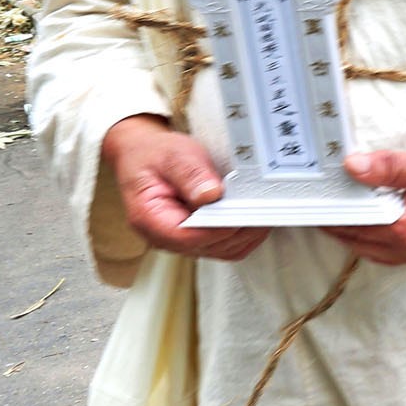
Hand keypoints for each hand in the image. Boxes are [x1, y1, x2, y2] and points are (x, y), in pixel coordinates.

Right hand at [102, 114, 268, 261]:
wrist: (143, 155)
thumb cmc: (153, 155)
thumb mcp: (171, 155)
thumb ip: (190, 174)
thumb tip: (210, 194)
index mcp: (149, 219)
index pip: (187, 236)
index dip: (218, 227)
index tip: (242, 211)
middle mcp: (164, 237)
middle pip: (209, 246)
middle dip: (238, 230)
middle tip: (262, 208)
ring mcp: (181, 240)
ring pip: (221, 251)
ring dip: (245, 234)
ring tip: (261, 210)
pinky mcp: (196, 237)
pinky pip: (225, 246)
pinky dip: (243, 235)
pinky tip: (252, 216)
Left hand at [326, 149, 405, 266]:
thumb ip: (390, 167)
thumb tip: (353, 166)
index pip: (355, 223)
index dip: (332, 211)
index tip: (315, 198)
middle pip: (358, 241)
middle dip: (336, 225)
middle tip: (316, 207)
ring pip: (371, 252)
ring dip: (352, 236)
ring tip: (335, 216)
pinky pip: (388, 255)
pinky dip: (371, 243)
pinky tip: (368, 228)